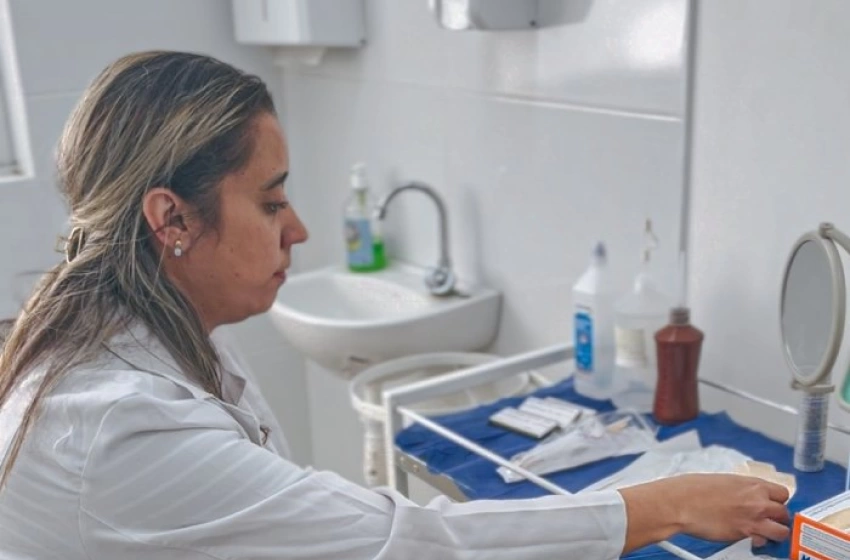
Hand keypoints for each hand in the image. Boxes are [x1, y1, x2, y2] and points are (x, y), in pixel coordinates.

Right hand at [665, 473, 790, 546]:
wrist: (681, 502)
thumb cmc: (693, 489)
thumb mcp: (723, 480)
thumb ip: (741, 489)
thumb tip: (745, 495)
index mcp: (751, 484)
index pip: (782, 493)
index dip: (777, 501)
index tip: (772, 504)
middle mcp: (757, 500)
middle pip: (784, 513)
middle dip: (777, 518)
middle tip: (767, 520)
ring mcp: (753, 518)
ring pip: (782, 531)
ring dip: (775, 533)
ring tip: (764, 533)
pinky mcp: (745, 534)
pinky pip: (764, 542)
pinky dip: (760, 543)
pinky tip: (751, 539)